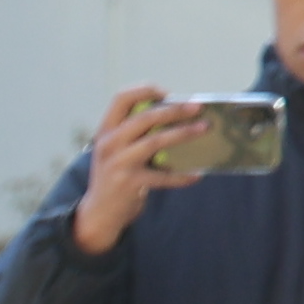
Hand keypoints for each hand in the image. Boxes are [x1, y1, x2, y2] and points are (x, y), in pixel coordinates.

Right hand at [70, 84, 194, 258]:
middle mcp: (109, 144)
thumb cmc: (116, 175)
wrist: (98, 212)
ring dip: (183, 133)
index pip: (121, 98)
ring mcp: (118, 163)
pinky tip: (196, 174)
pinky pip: (162, 176)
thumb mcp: (117, 150)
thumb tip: (179, 114)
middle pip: (145, 117)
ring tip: (204, 129)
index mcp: (106, 130)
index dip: (145, 90)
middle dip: (175, 110)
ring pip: (155, 141)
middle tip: (198, 107)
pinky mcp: (129, 183)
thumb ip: (136, 132)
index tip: (168, 93)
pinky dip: (181, 175)